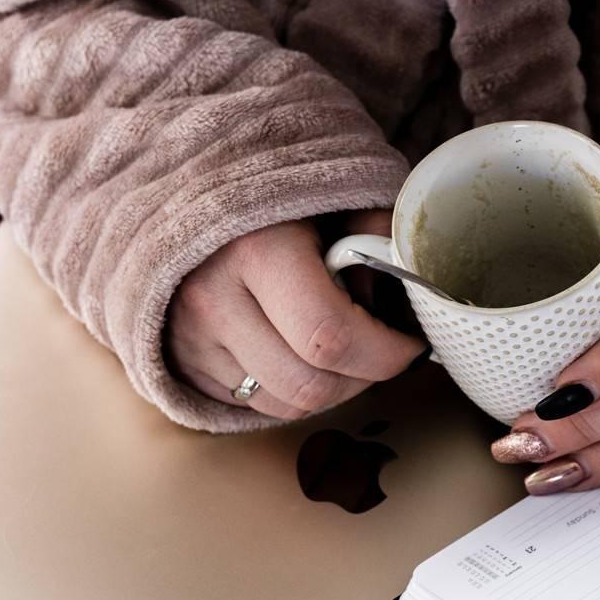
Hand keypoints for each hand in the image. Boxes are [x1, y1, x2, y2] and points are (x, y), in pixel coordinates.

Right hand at [166, 217, 424, 418]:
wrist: (184, 195)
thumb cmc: (273, 194)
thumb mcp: (333, 193)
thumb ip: (378, 234)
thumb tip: (416, 284)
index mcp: (256, 249)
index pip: (330, 337)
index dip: (385, 354)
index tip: (409, 344)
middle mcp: (214, 300)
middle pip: (310, 386)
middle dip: (363, 378)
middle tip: (381, 352)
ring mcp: (192, 338)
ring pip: (285, 405)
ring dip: (328, 390)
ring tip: (340, 351)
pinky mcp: (183, 364)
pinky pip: (255, 406)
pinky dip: (290, 390)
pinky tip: (298, 352)